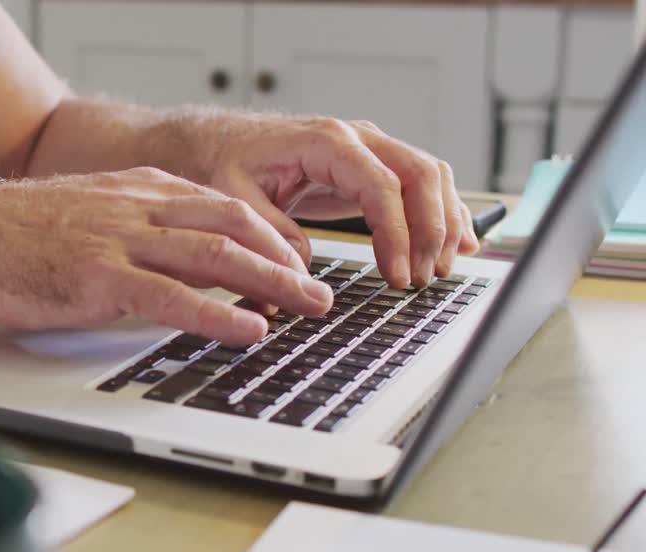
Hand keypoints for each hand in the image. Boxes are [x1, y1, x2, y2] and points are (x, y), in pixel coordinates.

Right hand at [0, 168, 333, 346]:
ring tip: (307, 308)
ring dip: (272, 284)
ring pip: (216, 256)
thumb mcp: (88, 214)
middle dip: (287, 259)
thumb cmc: (15, 233)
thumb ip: (136, 228)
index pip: (223, 204)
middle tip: (322, 290)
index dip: (270, 235)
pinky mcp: (97, 279)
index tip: (298, 261)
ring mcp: (119, 241)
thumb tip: (180, 262)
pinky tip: (249, 329)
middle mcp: (137, 208)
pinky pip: (172, 297)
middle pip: (234, 225)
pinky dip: (219, 314)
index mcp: (139, 190)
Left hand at [196, 114, 480, 287]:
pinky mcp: (375, 166)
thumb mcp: (235, 198)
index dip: (396, 233)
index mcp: (327, 141)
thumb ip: (270, 232)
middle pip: (420, 175)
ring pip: (430, 176)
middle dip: (431, 229)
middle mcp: (358, 138)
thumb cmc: (230, 163)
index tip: (397, 275)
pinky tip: (459, 243)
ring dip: (444, 222)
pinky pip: (423, 184)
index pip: (381, 185)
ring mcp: (372, 148)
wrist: (227, 142)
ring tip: (440, 269)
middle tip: (424, 278)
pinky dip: (445, 212)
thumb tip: (303, 270)